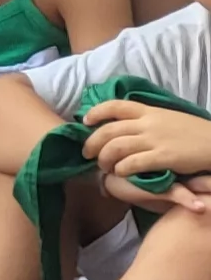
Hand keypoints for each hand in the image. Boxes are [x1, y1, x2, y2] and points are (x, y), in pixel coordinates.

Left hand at [85, 101, 210, 183]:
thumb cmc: (194, 133)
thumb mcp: (169, 118)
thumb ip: (148, 120)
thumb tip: (127, 125)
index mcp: (150, 111)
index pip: (115, 105)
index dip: (96, 112)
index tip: (85, 121)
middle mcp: (149, 123)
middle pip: (109, 130)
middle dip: (92, 143)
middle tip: (87, 154)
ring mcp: (155, 140)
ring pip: (116, 147)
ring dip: (104, 159)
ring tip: (103, 167)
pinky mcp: (163, 157)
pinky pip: (132, 163)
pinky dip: (121, 169)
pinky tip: (120, 173)